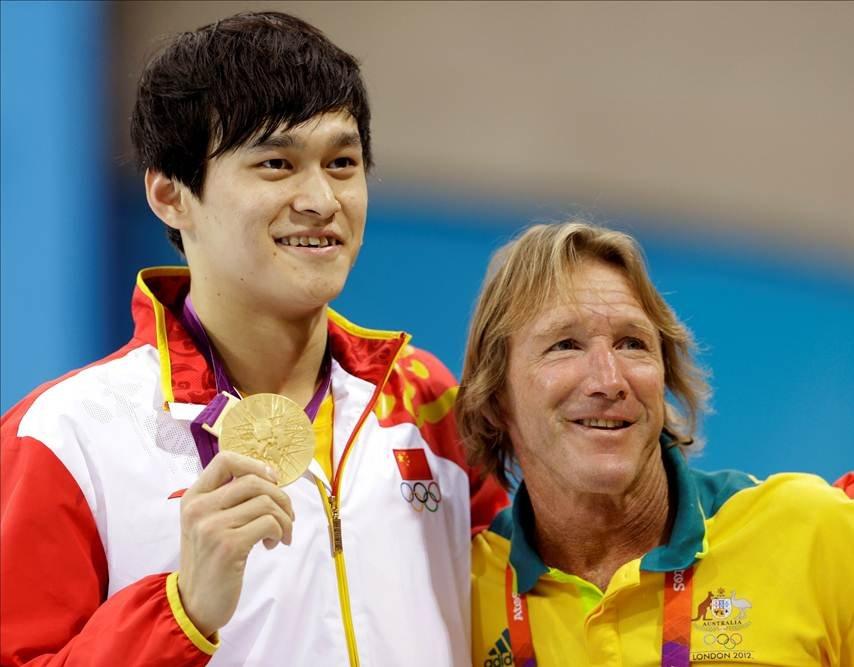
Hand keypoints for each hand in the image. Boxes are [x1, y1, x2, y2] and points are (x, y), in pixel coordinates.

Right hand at [177, 451, 294, 636]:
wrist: (195, 602)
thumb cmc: (210, 559)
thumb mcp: (208, 522)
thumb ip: (228, 498)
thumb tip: (269, 476)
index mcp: (193, 497)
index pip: (225, 459)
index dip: (255, 465)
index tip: (271, 481)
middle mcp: (199, 508)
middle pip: (254, 481)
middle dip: (280, 497)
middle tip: (286, 517)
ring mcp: (212, 527)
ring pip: (266, 502)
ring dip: (284, 518)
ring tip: (280, 534)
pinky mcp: (229, 546)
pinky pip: (269, 523)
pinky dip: (279, 532)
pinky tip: (271, 545)